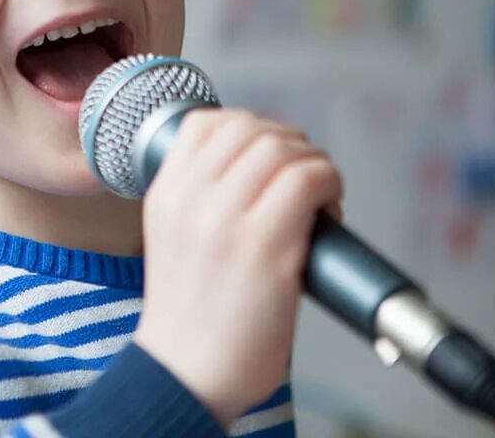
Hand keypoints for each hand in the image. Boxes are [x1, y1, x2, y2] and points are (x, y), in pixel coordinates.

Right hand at [133, 109, 342, 427]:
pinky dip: (329, 183)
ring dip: (312, 163)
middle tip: (302, 177)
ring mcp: (226, 217)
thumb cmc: (192, 316)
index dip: (248, 127)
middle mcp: (191, 197)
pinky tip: (329, 214)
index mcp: (165, 194)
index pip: (205, 122)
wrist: (187, 372)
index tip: (268, 154)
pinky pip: (308, 178)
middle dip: (288, 142)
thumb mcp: (172, 238)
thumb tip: (259, 167)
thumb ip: (199, 199)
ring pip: (282, 146)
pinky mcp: (266, 242)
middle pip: (250, 127)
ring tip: (318, 198)